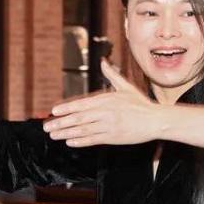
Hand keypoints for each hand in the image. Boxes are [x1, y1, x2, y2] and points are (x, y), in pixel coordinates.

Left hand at [43, 60, 159, 146]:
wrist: (156, 120)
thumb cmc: (141, 104)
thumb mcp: (125, 87)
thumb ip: (112, 75)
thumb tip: (104, 61)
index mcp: (106, 100)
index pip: (81, 104)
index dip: (66, 108)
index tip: (54, 111)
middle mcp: (105, 113)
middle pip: (78, 119)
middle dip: (60, 123)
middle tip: (47, 126)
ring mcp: (109, 126)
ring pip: (83, 130)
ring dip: (66, 133)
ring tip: (54, 135)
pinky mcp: (113, 138)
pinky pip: (93, 140)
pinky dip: (80, 141)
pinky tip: (70, 142)